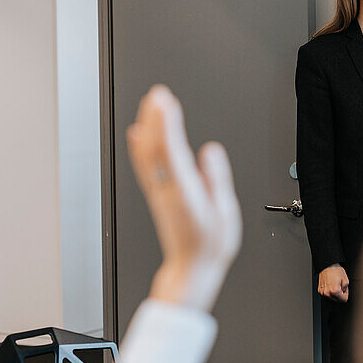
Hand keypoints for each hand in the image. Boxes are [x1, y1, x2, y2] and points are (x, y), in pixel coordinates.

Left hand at [126, 85, 241, 310]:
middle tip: (157, 93)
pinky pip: (144, 167)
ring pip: (147, 154)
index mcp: (184, 192)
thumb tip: (211, 151)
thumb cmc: (209, 246)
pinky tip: (137, 134)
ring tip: (150, 104)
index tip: (166, 101)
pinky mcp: (156, 196)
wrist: (190, 270)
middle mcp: (166, 190)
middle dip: (156, 117)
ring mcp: (158, 192)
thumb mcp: (225, 214)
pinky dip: (139, 147)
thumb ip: (217, 180)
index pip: (172, 151)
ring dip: (147, 126)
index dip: (167, 124)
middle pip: (156, 148)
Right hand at [318, 264, 349, 301]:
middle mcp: (327, 293)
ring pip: (332, 298)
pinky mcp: (320, 291)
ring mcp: (322, 292)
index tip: (344, 289)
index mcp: (334, 291)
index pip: (344, 300)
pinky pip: (327, 294)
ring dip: (335, 293)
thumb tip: (343, 292)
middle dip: (340, 294)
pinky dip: (330, 291)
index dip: (346, 294)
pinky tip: (330, 284)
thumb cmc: (335, 271)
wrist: (327, 266)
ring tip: (335, 284)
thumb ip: (346, 289)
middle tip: (340, 285)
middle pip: (337, 300)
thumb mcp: (346, 280)